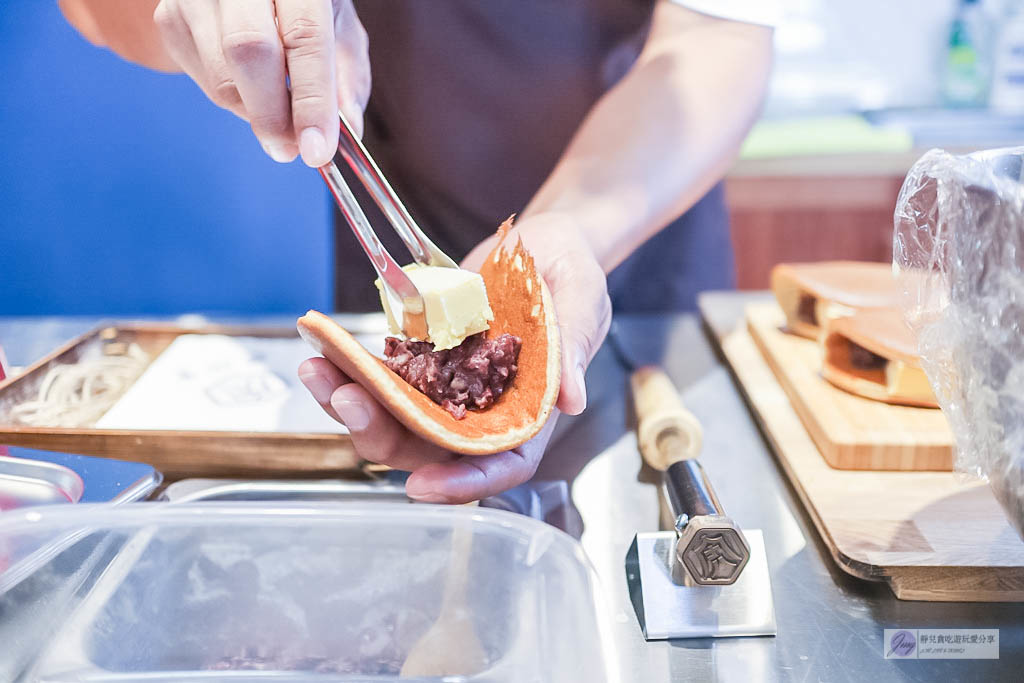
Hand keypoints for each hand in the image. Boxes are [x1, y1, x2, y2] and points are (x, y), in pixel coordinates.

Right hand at [153, 0, 369, 165]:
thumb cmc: (304, 3)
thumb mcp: (341, 27)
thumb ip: (347, 76)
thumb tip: (348, 130)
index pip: (304, 37)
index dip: (312, 100)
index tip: (317, 149)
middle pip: (249, 52)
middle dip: (273, 116)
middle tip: (291, 149)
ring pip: (221, 76)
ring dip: (255, 114)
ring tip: (279, 117)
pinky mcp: (170, 19)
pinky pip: (203, 82)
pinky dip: (234, 101)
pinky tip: (252, 88)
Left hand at [298, 214, 610, 502]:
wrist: (542, 244)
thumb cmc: (573, 276)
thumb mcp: (583, 302)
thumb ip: (573, 349)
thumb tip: (572, 401)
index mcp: (527, 412)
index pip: (499, 465)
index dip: (463, 483)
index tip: (421, 486)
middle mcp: (482, 410)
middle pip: (429, 448)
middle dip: (383, 434)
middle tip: (346, 401)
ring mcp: (448, 387)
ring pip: (394, 418)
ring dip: (352, 403)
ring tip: (318, 369)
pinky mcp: (422, 359)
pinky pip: (382, 376)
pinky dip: (350, 368)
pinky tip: (322, 347)